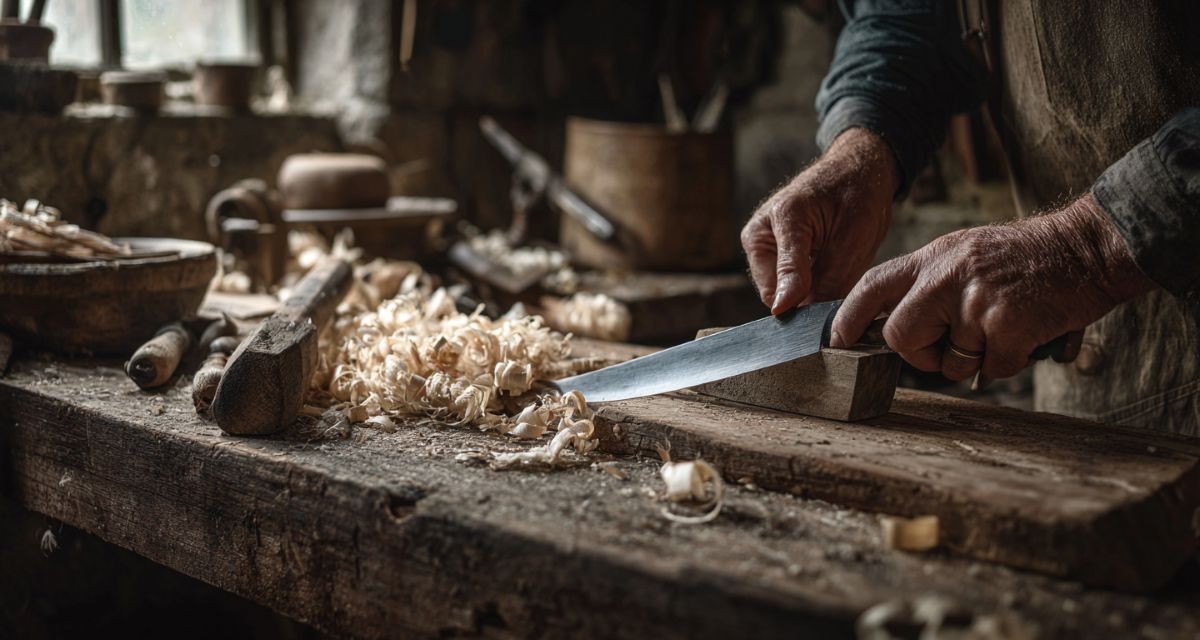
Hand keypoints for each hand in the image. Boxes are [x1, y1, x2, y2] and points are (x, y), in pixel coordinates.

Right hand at [741, 127, 898, 313]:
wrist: (855, 169)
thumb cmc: (858, 193)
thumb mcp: (853, 235)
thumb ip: (828, 278)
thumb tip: (804, 316)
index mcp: (781, 219)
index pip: (780, 287)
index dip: (806, 308)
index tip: (832, 318)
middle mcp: (760, 233)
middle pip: (774, 296)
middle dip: (807, 300)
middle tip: (841, 286)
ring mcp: (762, 245)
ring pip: (782, 295)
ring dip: (810, 294)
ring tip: (836, 270)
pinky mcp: (770, 254)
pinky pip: (787, 287)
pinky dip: (810, 287)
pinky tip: (828, 268)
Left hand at [830, 194, 1155, 379]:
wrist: (1086, 247)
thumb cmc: (1024, 259)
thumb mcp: (964, 254)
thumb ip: (929, 284)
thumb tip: (895, 324)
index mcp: (933, 258)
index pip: (871, 285)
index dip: (848, 318)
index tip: (837, 342)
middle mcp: (946, 276)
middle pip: (901, 336)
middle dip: (921, 355)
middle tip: (949, 349)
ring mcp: (976, 299)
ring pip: (951, 360)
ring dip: (975, 358)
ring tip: (1001, 327)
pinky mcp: (1007, 323)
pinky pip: (992, 368)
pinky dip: (1009, 362)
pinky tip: (1025, 333)